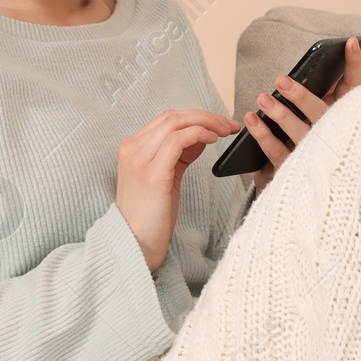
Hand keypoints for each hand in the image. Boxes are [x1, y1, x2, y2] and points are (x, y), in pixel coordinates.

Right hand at [117, 108, 241, 271]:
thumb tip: (202, 134)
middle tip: (229, 125)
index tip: (220, 124)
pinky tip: (212, 140)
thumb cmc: (152, 216)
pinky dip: (198, 134)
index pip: (166, 120)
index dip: (196, 117)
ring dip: (206, 122)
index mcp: (132, 148)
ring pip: (175, 122)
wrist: (135, 244)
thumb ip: (179, 154)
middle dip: (205, 116)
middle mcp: (132, 149)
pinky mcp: (151, 173)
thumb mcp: (165, 177)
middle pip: (172, 117)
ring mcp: (139, 160)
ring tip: (225, 131)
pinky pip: (177, 140)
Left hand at [248, 37, 360, 194]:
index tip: (349, 41)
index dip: (353, 65)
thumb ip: (321, 96)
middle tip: (280, 80)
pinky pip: (277, 153)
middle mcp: (335, 137)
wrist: (310, 193)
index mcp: (346, 118)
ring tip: (262, 98)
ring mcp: (316, 156)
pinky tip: (250, 119)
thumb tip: (305, 71)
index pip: (354, 88)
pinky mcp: (295, 171)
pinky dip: (263, 135)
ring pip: (300, 134)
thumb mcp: (323, 117)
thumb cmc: (313, 142)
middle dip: (301, 96)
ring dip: (280, 115)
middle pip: (322, 114)